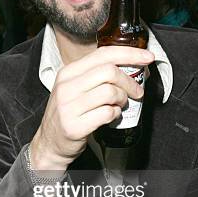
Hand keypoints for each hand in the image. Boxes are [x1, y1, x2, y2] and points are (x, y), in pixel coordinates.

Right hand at [30, 46, 153, 170]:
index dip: (130, 54)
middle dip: (129, 81)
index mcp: (68, 72)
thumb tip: (133, 67)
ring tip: (120, 105)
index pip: (103, 54)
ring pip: (110, 92)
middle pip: (109, 71)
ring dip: (122, 99)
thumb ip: (98, 76)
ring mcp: (69, 106)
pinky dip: (116, 114)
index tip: (147, 58)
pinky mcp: (74, 125)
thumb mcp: (76, 88)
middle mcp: (66, 86)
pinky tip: (111, 116)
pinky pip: (107, 113)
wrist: (50, 142)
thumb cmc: (69, 113)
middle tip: (136, 92)